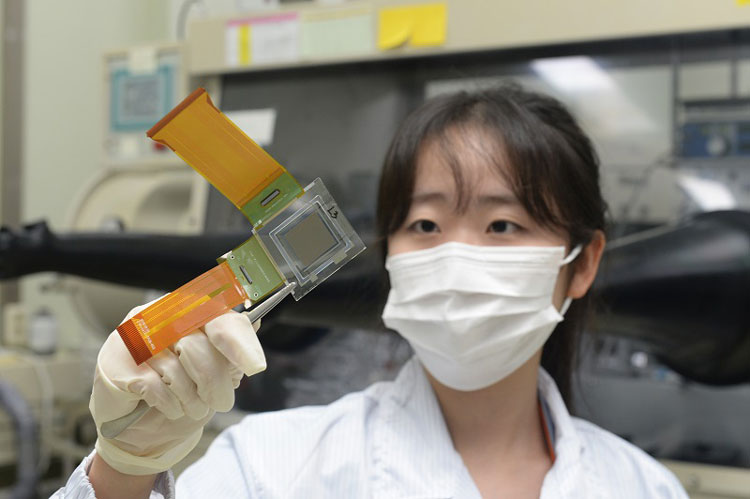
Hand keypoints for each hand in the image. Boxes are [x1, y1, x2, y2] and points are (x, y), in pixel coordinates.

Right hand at [90, 300, 265, 474]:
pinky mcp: (117, 364)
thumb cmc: (178, 381)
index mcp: (187, 308)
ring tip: (196, 408)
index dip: (239, 342)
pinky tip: (173, 408)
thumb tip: (254, 323)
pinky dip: (171, 405)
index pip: (217, 318)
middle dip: (215, 382)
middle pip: (198, 346)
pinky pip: (155, 388)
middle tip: (224, 402)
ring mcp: (135, 338)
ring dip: (193, 399)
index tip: (255, 366)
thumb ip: (229, 344)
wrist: (134, 413)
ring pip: (177, 370)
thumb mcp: (210, 363)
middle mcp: (159, 315)